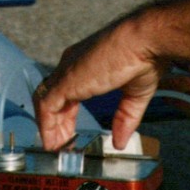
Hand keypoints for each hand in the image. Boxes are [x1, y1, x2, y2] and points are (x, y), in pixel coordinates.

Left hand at [35, 17, 164, 151]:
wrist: (144, 41)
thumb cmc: (143, 57)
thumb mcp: (134, 95)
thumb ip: (124, 118)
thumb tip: (121, 141)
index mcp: (86, 65)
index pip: (66, 92)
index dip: (65, 115)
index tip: (70, 133)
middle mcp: (71, 65)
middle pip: (52, 97)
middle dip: (55, 124)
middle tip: (60, 145)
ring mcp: (67, 72)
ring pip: (45, 101)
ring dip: (48, 127)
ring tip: (54, 147)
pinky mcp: (66, 81)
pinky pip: (46, 106)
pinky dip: (47, 125)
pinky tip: (52, 141)